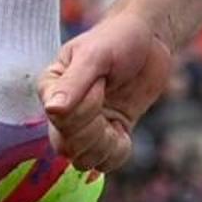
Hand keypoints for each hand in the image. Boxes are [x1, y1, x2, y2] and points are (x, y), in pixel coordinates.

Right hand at [42, 11, 177, 175]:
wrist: (150, 39)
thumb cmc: (118, 38)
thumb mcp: (95, 55)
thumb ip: (73, 82)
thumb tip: (52, 110)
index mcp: (51, 88)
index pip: (58, 118)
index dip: (85, 107)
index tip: (102, 82)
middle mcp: (63, 110)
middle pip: (65, 146)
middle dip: (93, 132)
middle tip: (109, 100)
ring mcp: (86, 125)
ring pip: (82, 160)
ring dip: (105, 146)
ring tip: (117, 121)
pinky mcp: (108, 134)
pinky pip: (105, 163)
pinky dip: (117, 154)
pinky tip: (124, 133)